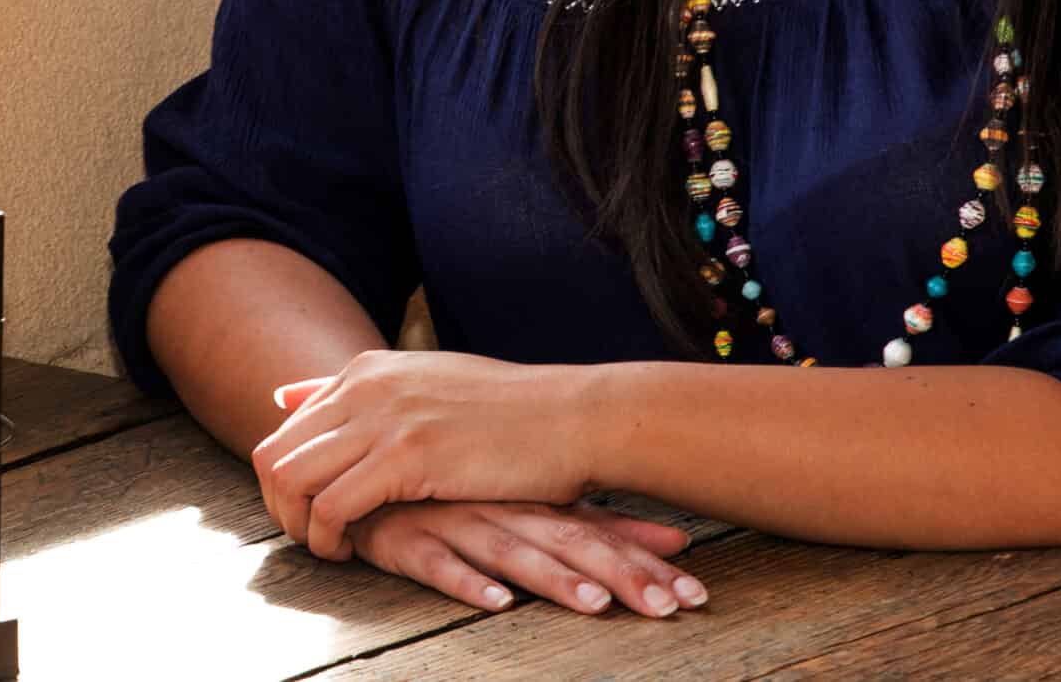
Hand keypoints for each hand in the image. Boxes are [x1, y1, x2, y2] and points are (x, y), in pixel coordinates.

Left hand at [250, 349, 598, 560]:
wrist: (571, 416)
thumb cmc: (509, 411)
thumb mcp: (426, 383)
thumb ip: (357, 390)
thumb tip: (283, 393)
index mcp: (368, 369)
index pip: (288, 426)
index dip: (288, 478)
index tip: (315, 508)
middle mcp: (365, 386)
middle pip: (274, 452)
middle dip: (278, 504)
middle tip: (310, 535)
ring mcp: (383, 418)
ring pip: (290, 478)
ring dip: (297, 524)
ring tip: (329, 546)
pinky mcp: (405, 457)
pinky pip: (331, 505)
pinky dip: (328, 537)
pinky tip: (351, 550)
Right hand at [342, 499, 709, 619]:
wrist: (364, 455)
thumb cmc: (457, 486)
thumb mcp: (528, 501)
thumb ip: (594, 523)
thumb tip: (676, 538)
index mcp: (534, 499)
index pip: (601, 531)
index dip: (649, 561)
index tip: (696, 592)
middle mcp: (503, 506)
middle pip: (571, 542)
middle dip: (623, 576)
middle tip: (669, 606)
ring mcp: (456, 519)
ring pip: (513, 551)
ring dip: (555, 579)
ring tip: (596, 604)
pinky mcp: (408, 538)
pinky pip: (439, 563)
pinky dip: (468, 583)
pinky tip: (497, 602)